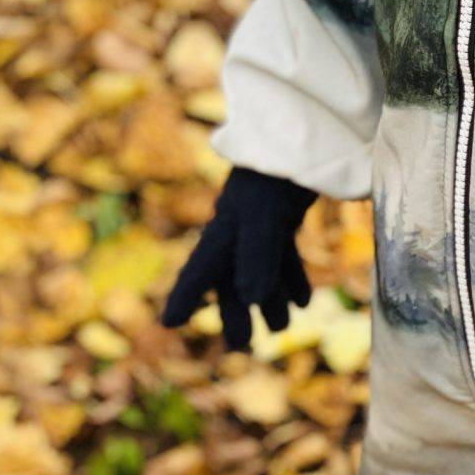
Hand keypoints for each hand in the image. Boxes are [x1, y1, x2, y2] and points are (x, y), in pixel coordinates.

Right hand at [159, 165, 319, 351]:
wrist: (305, 127)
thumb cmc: (278, 171)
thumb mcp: (267, 215)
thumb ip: (258, 256)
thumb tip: (248, 299)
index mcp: (224, 227)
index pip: (199, 269)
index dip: (185, 296)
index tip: (168, 322)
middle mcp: (238, 225)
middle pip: (231, 277)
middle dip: (234, 312)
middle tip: (241, 347)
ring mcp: (263, 218)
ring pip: (261, 268)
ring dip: (270, 298)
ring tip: (281, 328)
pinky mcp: (287, 210)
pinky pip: (284, 251)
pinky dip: (292, 275)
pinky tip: (303, 300)